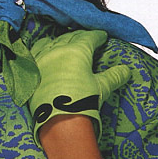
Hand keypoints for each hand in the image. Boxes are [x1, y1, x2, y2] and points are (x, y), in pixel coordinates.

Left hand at [29, 29, 131, 144]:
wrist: (58, 121)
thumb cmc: (80, 103)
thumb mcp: (101, 88)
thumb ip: (114, 76)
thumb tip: (126, 71)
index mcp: (77, 51)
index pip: (89, 37)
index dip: (97, 36)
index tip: (102, 37)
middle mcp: (58, 51)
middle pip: (70, 37)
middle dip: (79, 37)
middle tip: (86, 39)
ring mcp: (42, 59)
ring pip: (51, 42)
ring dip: (60, 41)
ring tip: (65, 43)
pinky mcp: (31, 71)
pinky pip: (35, 52)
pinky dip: (42, 49)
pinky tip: (44, 51)